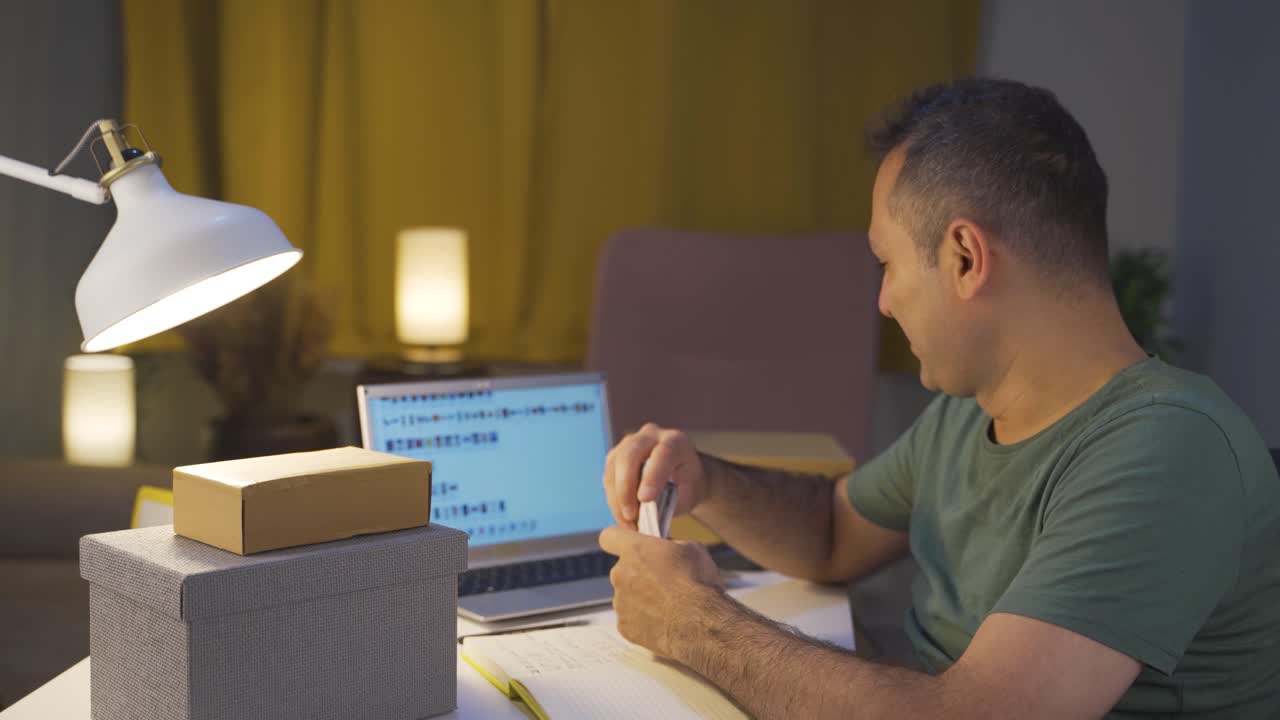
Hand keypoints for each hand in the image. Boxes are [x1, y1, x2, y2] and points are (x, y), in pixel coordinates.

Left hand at [599, 525, 724, 658]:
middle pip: (622, 569)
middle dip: (639, 573)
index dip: (619, 539)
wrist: (700, 625)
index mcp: (635, 550)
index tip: (630, 545)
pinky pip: (630, 618)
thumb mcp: (692, 548)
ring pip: (626, 595)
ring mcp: (620, 602)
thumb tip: (666, 549)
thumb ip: (670, 545)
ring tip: (667, 605)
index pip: (609, 536)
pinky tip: (663, 620)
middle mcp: (620, 574)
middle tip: (664, 582)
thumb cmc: (699, 585)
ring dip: (641, 597)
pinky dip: (643, 619)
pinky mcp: (624, 626)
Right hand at [603, 423, 708, 529]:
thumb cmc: (688, 484)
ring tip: (628, 523)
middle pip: (629, 456)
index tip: (646, 499)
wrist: (683, 475)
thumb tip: (646, 512)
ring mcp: (630, 443)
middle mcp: (651, 435)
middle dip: (626, 489)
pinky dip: (613, 500)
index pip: (662, 453)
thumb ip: (670, 499)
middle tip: (631, 516)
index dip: (652, 476)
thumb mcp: (689, 493)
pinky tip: (623, 517)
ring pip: (614, 467)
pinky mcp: (616, 456)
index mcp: (676, 441)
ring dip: (617, 498)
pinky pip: (608, 477)